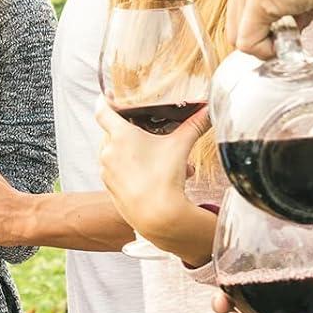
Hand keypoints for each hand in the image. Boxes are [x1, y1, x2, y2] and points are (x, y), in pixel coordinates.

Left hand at [94, 101, 205, 243]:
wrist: (157, 216)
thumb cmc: (165, 177)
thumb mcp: (181, 146)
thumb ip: (194, 125)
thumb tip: (209, 110)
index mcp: (119, 135)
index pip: (102, 110)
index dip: (105, 100)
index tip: (110, 96)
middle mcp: (107, 151)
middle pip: (114, 132)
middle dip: (134, 132)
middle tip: (152, 132)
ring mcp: (106, 171)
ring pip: (120, 154)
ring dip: (139, 153)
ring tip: (165, 160)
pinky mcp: (110, 188)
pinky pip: (120, 172)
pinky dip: (135, 170)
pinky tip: (158, 178)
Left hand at [227, 0, 312, 55]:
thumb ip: (285, 11)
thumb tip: (287, 32)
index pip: (239, 15)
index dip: (261, 32)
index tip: (287, 33)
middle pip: (235, 28)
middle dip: (261, 41)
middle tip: (290, 40)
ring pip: (239, 37)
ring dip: (265, 47)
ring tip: (293, 38)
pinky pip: (248, 42)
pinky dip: (267, 51)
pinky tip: (289, 44)